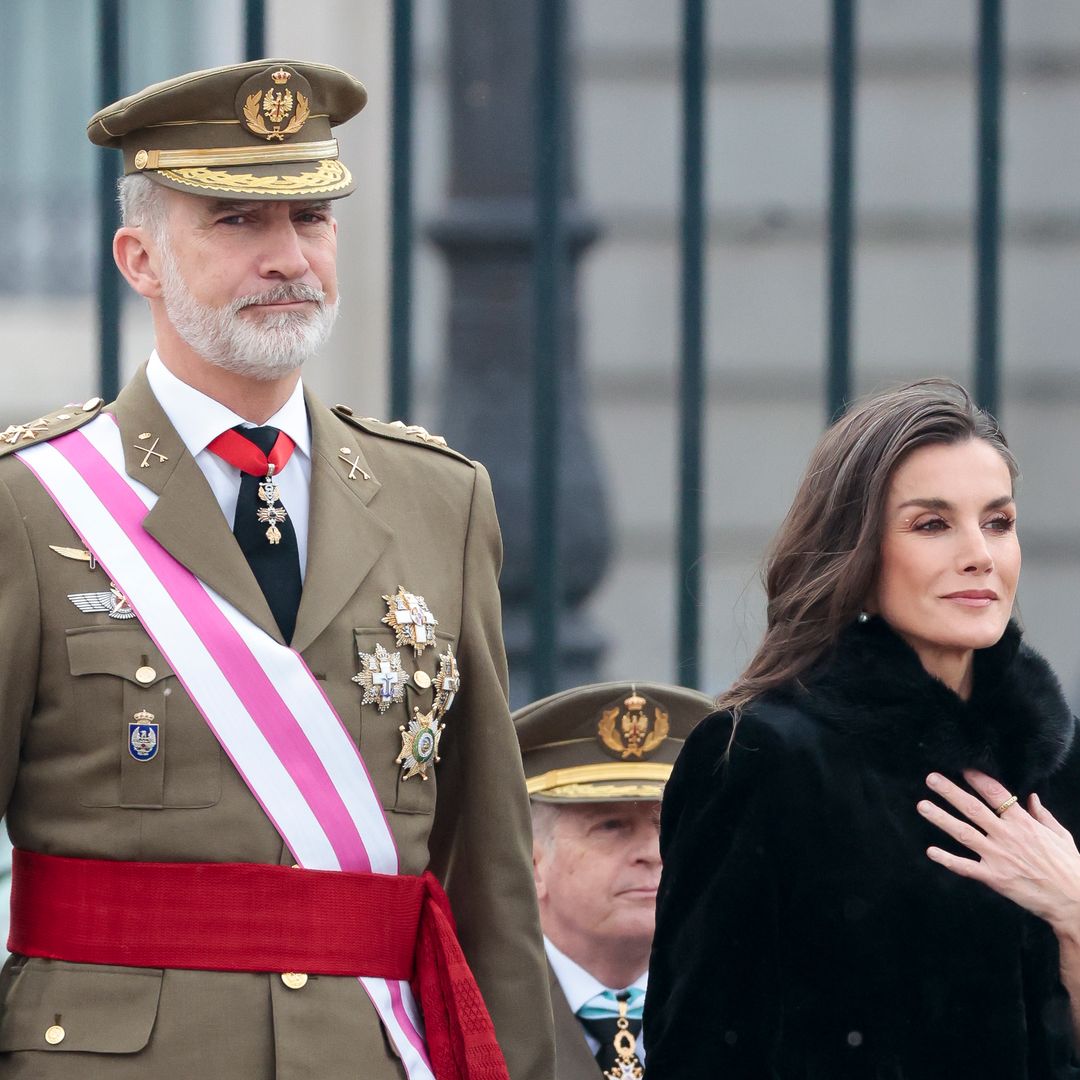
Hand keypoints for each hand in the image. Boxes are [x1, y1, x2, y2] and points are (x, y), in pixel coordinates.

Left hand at [917, 769, 1079, 937]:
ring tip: (922, 806)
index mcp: (1024, 823)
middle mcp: (1007, 836)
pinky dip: (948, 859)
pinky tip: (931, 851)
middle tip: (931, 779)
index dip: (978, 780)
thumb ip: (1043, 816)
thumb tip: (1031, 797)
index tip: (962, 769)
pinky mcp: (995, 877)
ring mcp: (999, 856)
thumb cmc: (1070, 868)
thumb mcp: (1060, 836)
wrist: (1074, 901)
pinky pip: (966, 867)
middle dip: (950, 792)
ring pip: (963, 833)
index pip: (996, 795)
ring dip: (941, 818)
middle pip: (973, 809)